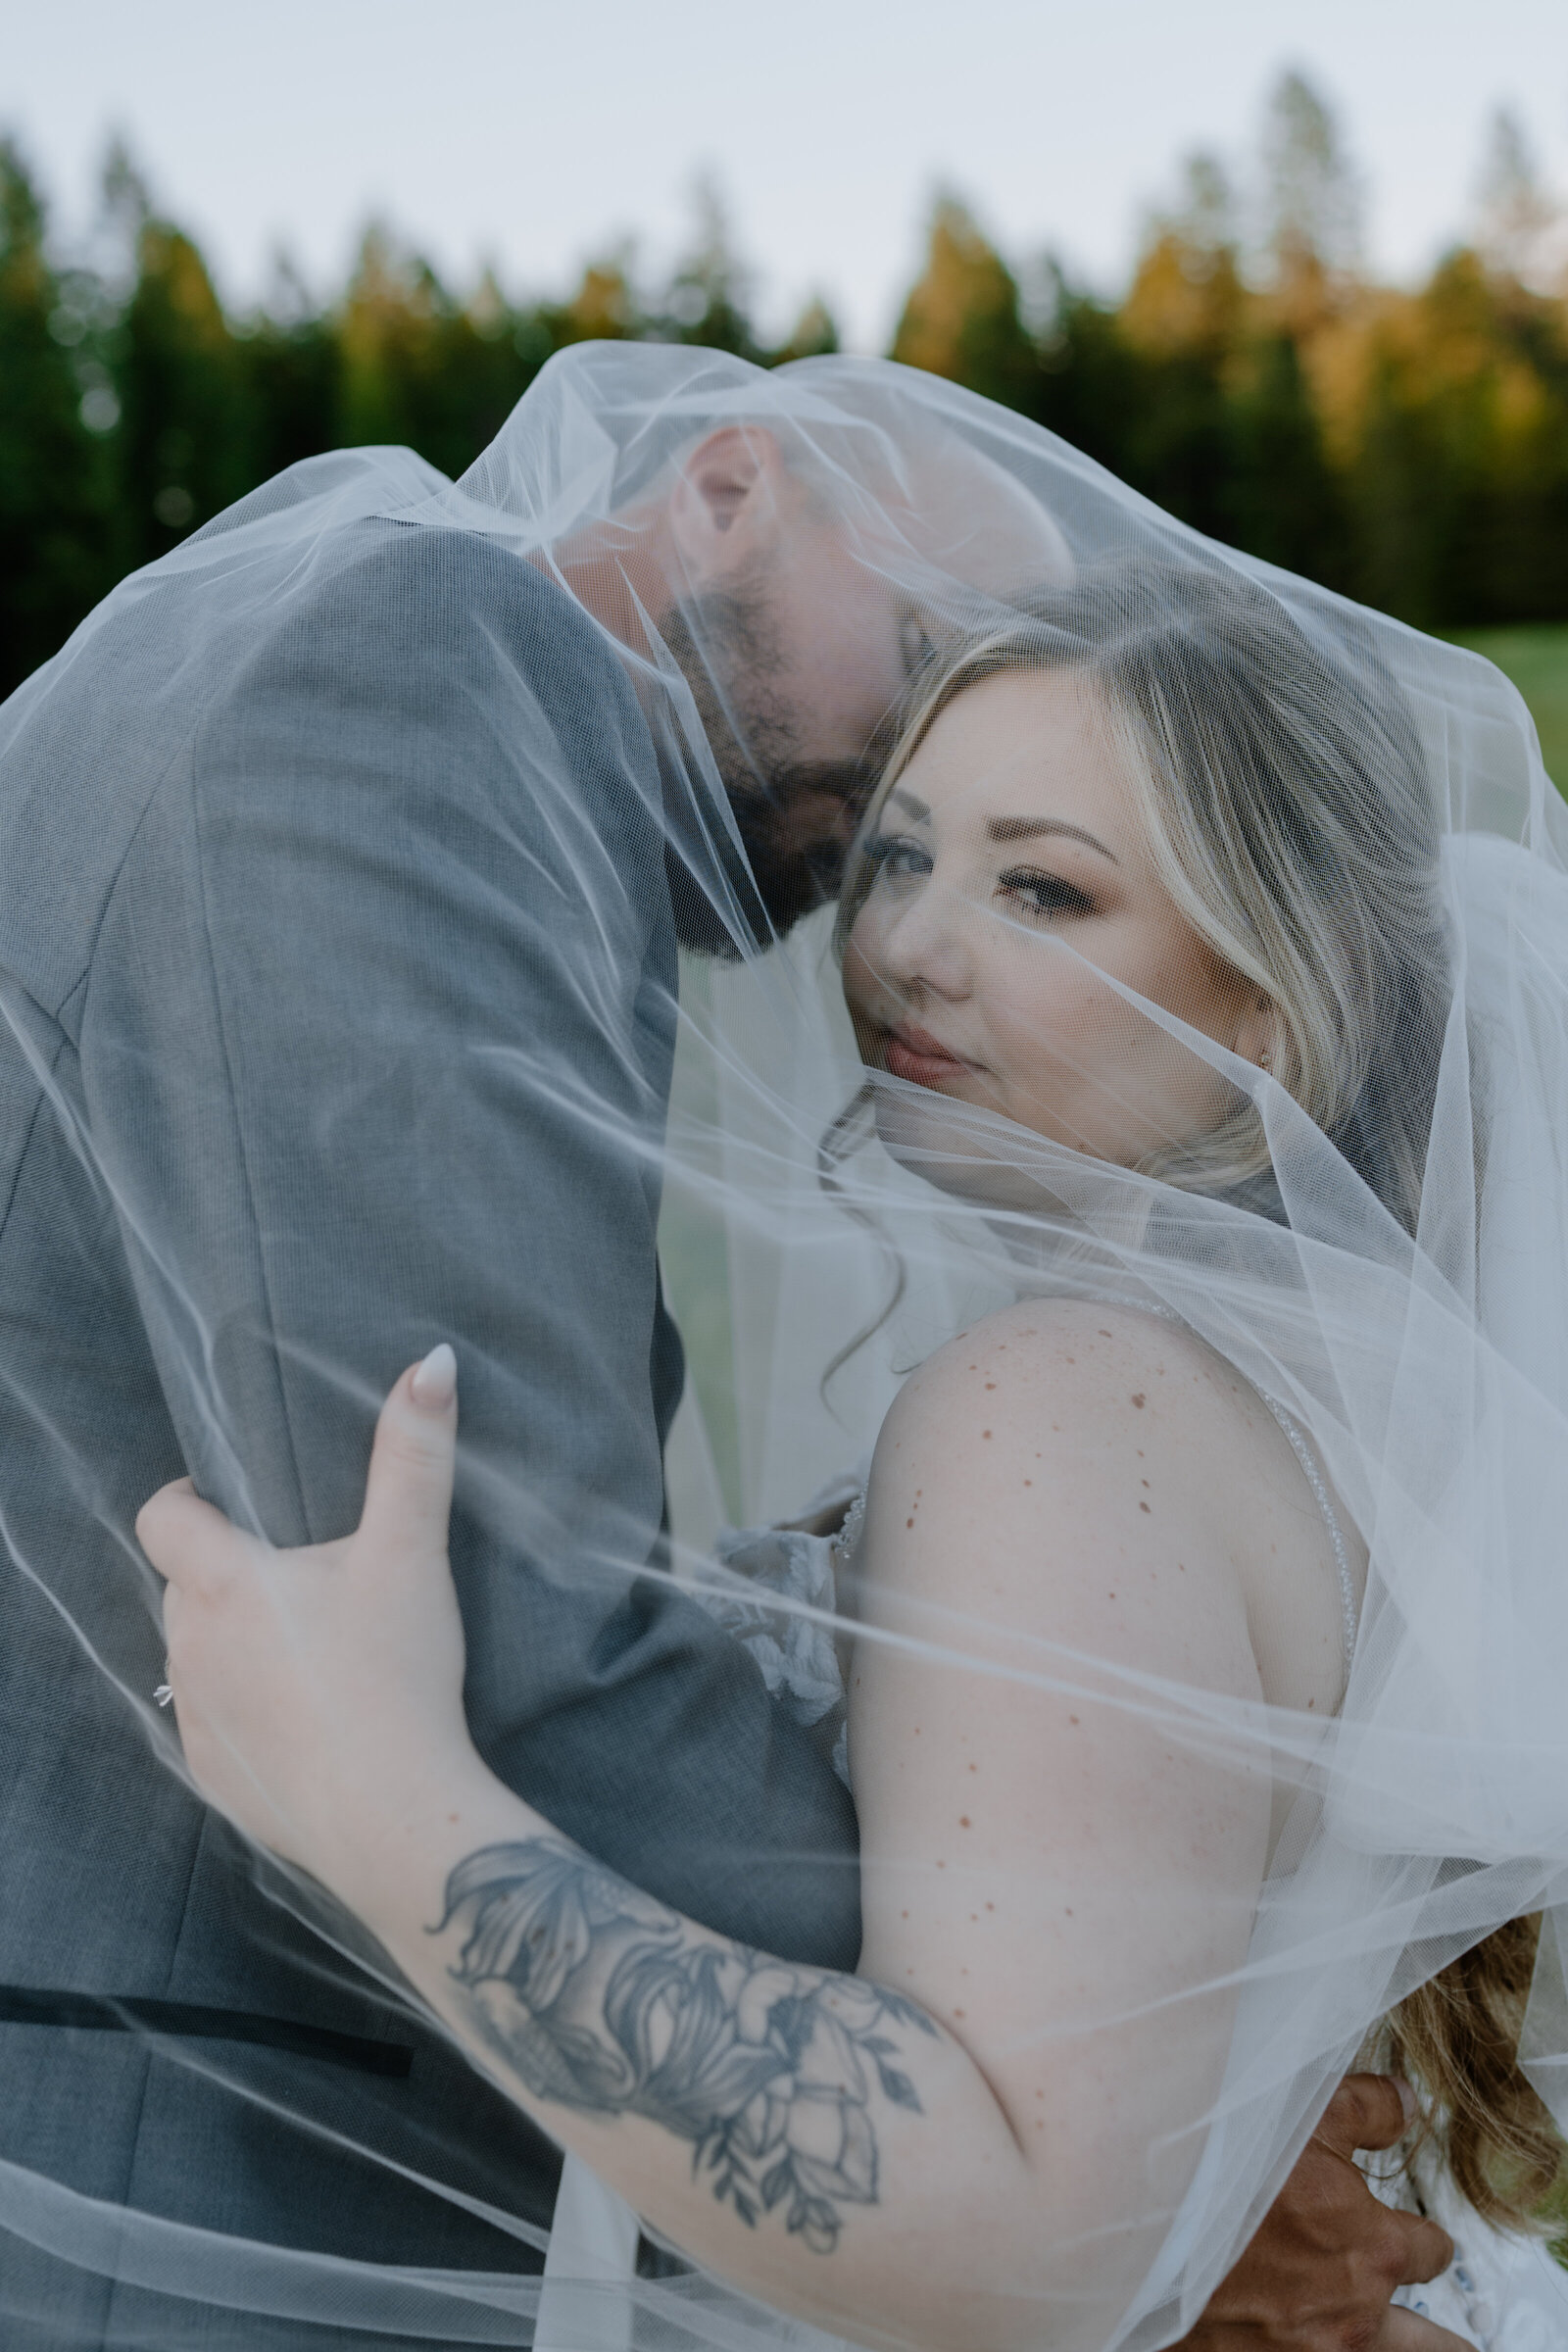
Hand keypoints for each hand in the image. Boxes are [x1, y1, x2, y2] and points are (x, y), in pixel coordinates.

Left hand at [137, 1345, 476, 1900]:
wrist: (393, 1814)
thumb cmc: (393, 1674)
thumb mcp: (411, 1551)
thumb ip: (416, 1453)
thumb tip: (432, 1362)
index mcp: (222, 1582)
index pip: (161, 1518)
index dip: (187, 1499)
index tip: (228, 1499)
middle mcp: (188, 1646)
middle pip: (185, 1586)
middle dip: (228, 1573)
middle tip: (301, 1575)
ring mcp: (195, 1717)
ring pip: (196, 1656)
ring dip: (234, 1642)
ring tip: (308, 1647)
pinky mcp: (214, 1775)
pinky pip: (214, 1725)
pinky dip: (247, 1711)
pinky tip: (306, 1717)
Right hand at [1175, 2075, 1466, 2351]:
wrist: (1141, 2224)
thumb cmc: (1220, 2163)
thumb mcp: (1301, 2113)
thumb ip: (1366, 2109)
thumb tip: (1403, 2103)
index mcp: (1374, 2248)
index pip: (1433, 2251)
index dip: (1417, 2234)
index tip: (1394, 2226)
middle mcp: (1353, 2312)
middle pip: (1438, 2345)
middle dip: (1433, 2330)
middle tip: (1410, 2306)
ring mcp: (1311, 2351)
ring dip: (1390, 2344)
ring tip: (1372, 2326)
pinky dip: (1315, 2344)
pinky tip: (1294, 2324)